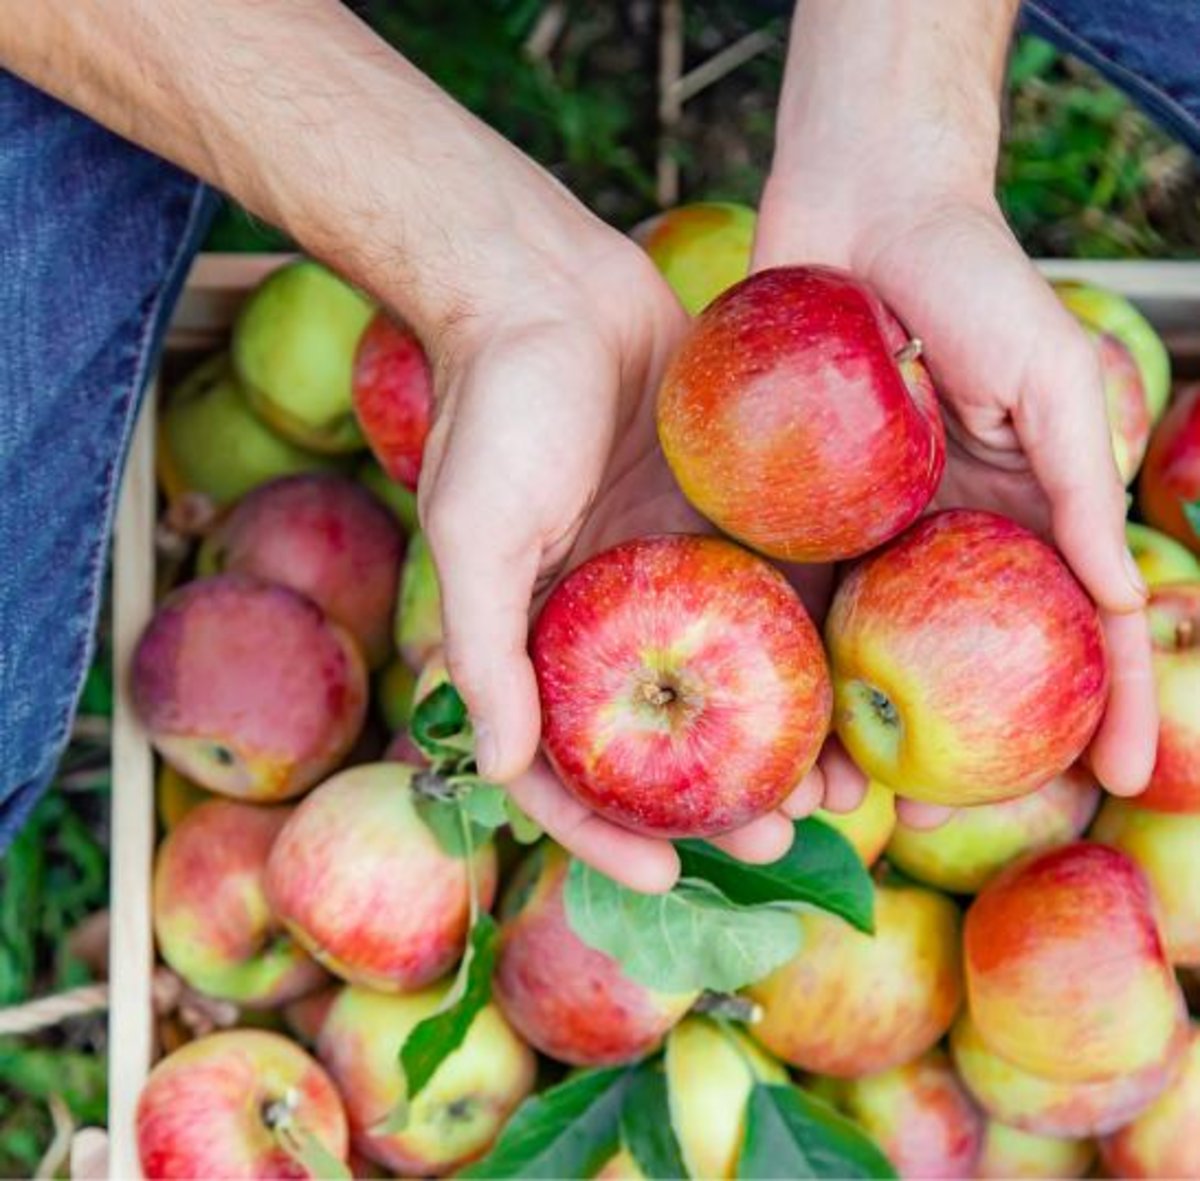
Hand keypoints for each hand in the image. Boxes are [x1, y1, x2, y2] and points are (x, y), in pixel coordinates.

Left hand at [754, 187, 1156, 798]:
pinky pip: (788, 589)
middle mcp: (940, 537)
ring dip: (847, 728)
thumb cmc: (970, 276)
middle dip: (949, 751)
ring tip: (828, 793)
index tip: (1107, 784)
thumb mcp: (1047, 374)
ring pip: (863, 651)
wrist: (856, 207)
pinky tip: (764, 710)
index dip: (1101, 705)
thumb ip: (1077, 481)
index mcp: (1016, 513)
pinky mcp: (791, 509)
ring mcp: (863, 529)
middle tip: (920, 817)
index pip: (1072, 627)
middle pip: (955, 666)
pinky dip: (782, 653)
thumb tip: (1122, 597)